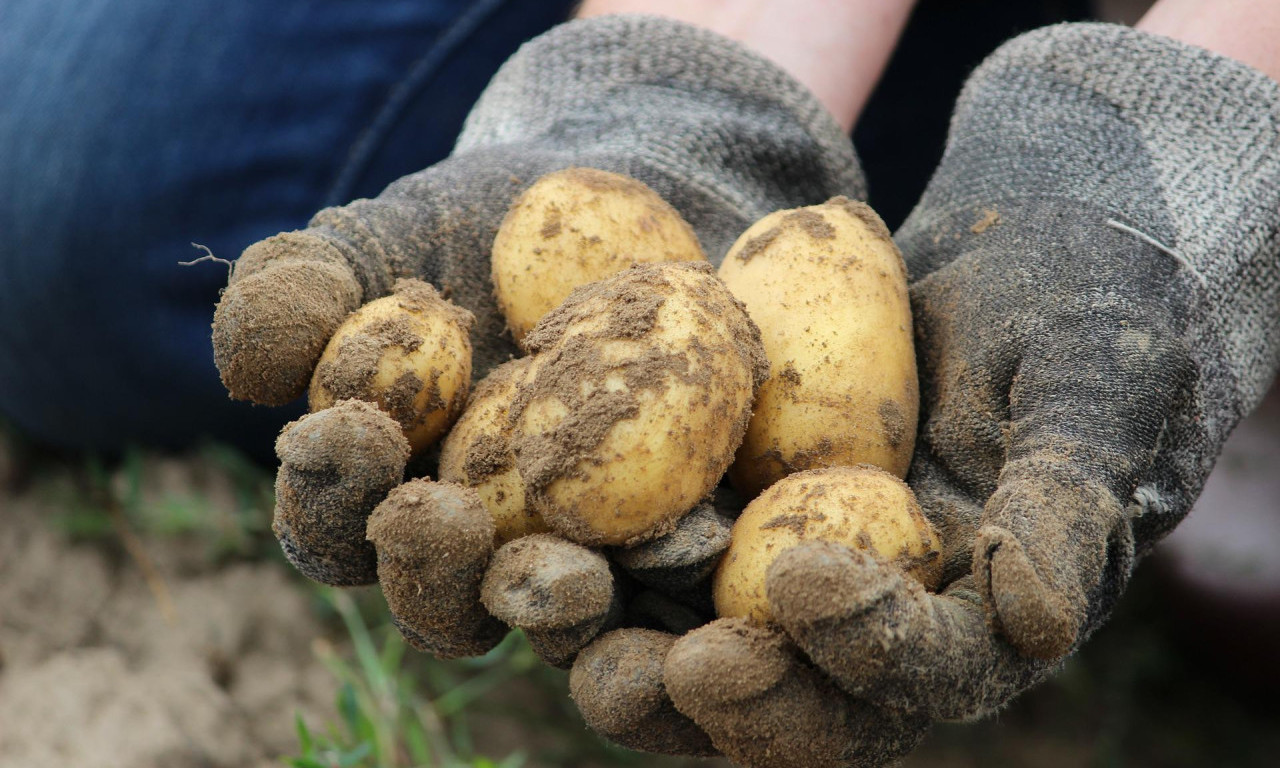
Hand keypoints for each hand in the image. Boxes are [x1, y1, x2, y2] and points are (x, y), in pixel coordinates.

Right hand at [211, 14, 861, 756]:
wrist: (638, 205)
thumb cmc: (487, 224)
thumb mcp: (386, 237)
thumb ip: (303, 292)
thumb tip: (251, 370)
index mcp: (388, 495)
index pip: (334, 522)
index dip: (330, 490)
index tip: (356, 427)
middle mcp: (481, 551)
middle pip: (442, 603)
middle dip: (434, 572)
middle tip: (448, 518)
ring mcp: (587, 559)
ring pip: (559, 620)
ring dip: (555, 607)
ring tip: (572, 574)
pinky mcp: (684, 545)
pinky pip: (680, 586)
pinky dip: (679, 578)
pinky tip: (694, 543)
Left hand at [573, 23, 1279, 766]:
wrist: (1017, 257)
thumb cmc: (1080, 319)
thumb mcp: (1090, 394)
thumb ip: (1067, 504)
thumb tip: (1041, 621)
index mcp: (971, 624)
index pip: (921, 672)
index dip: (862, 649)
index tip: (796, 580)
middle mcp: (868, 624)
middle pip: (791, 701)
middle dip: (717, 695)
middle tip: (642, 671)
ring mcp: (782, 572)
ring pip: (694, 646)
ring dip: (616, 646)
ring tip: (545, 604)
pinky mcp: (715, 515)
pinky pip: (642, 551)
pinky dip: (582, 546)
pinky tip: (511, 516)